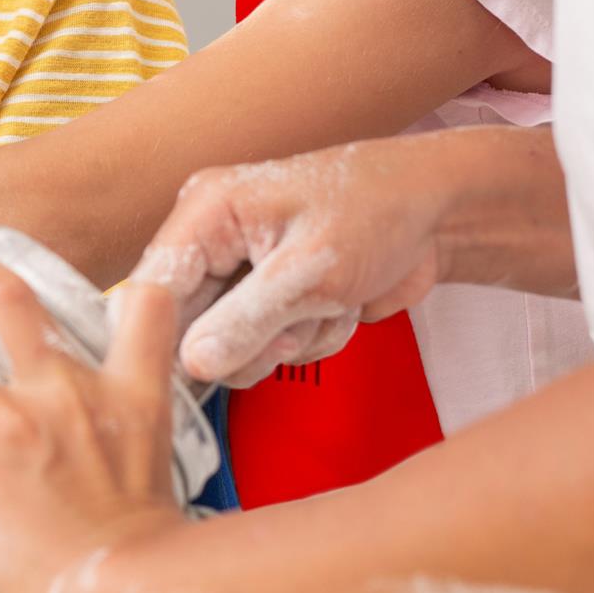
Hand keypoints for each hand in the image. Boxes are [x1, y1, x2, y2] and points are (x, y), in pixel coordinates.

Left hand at [0, 256, 183, 592]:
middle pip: (12, 303)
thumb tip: (86, 497)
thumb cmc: (153, 573)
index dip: (126, 293)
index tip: (99, 290)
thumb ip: (118, 467)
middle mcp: (64, 396)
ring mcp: (11, 427)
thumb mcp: (159, 490)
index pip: (142, 314)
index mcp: (128, 402)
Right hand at [129, 139, 449, 387]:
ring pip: (233, 346)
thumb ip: (247, 319)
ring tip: (328, 305)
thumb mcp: (313, 269)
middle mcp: (213, 241)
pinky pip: (270, 348)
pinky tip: (340, 306)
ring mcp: (242, 273)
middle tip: (290, 329)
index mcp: (206, 212)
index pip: (155, 285)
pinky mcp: (273, 300)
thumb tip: (192, 364)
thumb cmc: (377, 212)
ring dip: (288, 342)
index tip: (188, 380)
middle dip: (248, 339)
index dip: (164, 335)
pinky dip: (310, 338)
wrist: (439, 213)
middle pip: (189, 323)